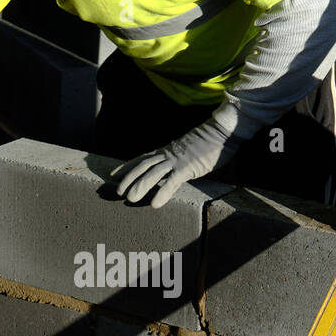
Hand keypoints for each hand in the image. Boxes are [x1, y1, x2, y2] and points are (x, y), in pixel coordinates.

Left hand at [110, 116, 238, 207]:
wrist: (221, 130)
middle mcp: (168, 154)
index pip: (142, 157)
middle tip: (117, 191)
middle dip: (129, 178)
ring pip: (153, 173)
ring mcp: (177, 160)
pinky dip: (162, 192)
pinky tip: (155, 204)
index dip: (127, 166)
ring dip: (140, 185)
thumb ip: (180, 158)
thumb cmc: (209, 141)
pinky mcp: (188, 167)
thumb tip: (176, 167)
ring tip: (129, 199)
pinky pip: (172, 181)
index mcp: (167, 150)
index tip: (113, 174)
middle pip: (143, 165)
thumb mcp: (189, 150)